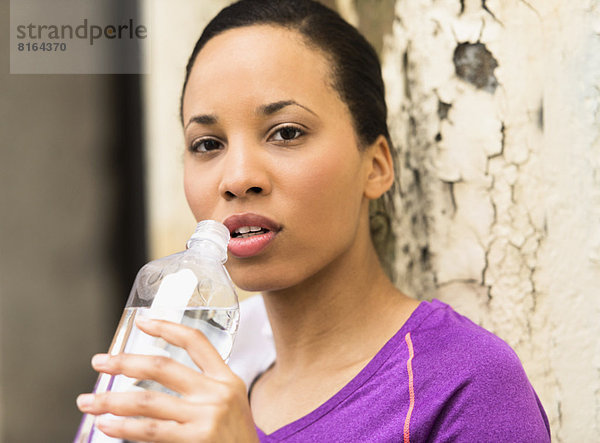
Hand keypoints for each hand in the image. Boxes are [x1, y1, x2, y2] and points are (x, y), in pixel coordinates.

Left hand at [76, 318, 258, 442]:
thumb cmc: (235, 439)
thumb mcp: (231, 404)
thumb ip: (203, 389)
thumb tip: (152, 380)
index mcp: (226, 379)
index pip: (196, 342)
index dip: (168, 328)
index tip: (143, 321)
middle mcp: (217, 393)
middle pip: (163, 367)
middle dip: (125, 362)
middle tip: (100, 362)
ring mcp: (206, 417)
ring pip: (148, 402)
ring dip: (112, 400)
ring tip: (88, 401)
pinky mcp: (197, 440)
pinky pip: (150, 431)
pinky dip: (123, 427)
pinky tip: (106, 424)